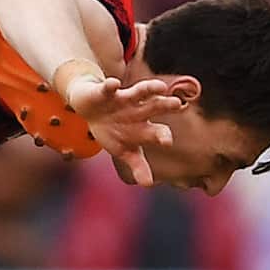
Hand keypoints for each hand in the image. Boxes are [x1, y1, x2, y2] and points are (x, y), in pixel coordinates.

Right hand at [64, 71, 182, 188]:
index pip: (158, 131)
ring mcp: (123, 99)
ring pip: (139, 92)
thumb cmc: (114, 130)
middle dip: (165, 106)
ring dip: (149, 89)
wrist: (92, 107)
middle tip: (177, 104)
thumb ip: (138, 165)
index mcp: (144, 126)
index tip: (167, 141)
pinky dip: (111, 86)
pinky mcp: (106, 91)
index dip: (163, 136)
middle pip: (154, 107)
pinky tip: (113, 84)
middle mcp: (139, 110)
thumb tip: (148, 185)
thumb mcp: (124, 150)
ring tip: (160, 87)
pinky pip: (109, 88)